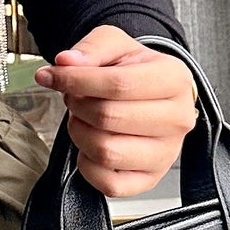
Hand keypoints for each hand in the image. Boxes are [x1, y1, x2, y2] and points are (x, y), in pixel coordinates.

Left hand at [35, 26, 197, 199]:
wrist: (154, 94)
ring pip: (106, 151)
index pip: (117, 84)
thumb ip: (91, 48)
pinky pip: (109, 183)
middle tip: (74, 97)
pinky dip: (88, 165)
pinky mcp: (151, 179)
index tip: (52, 76)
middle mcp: (177, 120)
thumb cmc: (136, 70)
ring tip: (83, 119)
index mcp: (174, 80)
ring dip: (80, 134)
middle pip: (108, 117)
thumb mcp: (117, 45)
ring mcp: (166, 154)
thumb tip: (65, 62)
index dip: (76, 80)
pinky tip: (90, 145)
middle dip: (78, 105)